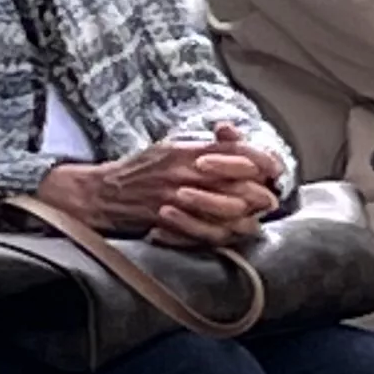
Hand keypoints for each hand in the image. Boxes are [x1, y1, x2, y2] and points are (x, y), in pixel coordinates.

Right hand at [37, 132, 281, 248]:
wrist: (99, 194)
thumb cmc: (139, 170)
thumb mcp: (172, 148)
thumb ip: (206, 145)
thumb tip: (238, 139)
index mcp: (187, 151)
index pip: (238, 151)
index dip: (263, 161)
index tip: (275, 170)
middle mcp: (184, 172)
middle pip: (240, 181)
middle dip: (261, 192)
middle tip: (270, 200)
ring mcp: (176, 197)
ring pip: (228, 208)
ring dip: (247, 215)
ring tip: (255, 219)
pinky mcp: (167, 220)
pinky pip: (205, 231)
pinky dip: (223, 234)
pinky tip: (232, 234)